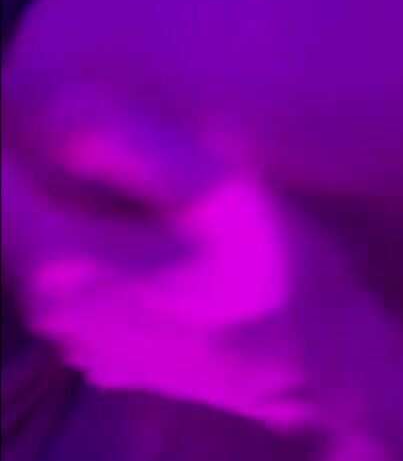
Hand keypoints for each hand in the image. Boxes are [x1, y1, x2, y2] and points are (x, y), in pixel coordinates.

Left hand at [2, 78, 367, 439]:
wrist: (315, 370)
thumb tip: (39, 97)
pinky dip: (82, 245)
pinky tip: (134, 231)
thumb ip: (118, 140)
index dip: (8, 126)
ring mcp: (75, 339)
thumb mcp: (207, 187)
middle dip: (29, 163)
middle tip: (76, 117)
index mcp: (59, 259)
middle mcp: (47, 308)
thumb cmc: (267, 267)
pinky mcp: (105, 355)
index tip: (37, 90)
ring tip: (113, 170)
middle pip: (7, 215)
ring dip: (56, 204)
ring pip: (36, 251)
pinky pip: (68, 284)